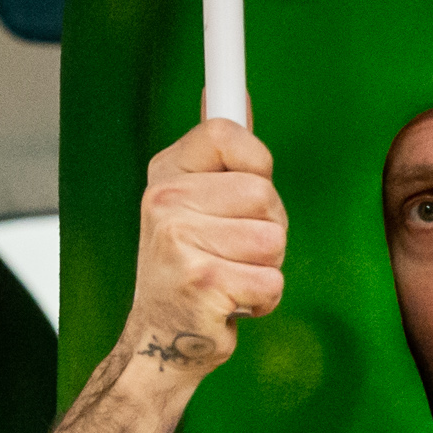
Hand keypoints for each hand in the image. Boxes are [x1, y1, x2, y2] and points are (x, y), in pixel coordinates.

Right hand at [120, 116, 285, 385]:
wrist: (159, 340)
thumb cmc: (187, 270)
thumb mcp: (194, 201)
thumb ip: (221, 152)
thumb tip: (230, 91)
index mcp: (165, 174)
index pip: (227, 133)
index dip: (255, 164)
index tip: (242, 196)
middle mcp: (163, 201)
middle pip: (264, 193)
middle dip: (267, 229)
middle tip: (231, 252)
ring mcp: (178, 241)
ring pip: (273, 239)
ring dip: (265, 268)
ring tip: (229, 278)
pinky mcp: (202, 282)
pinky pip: (271, 281)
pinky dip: (262, 300)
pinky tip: (229, 303)